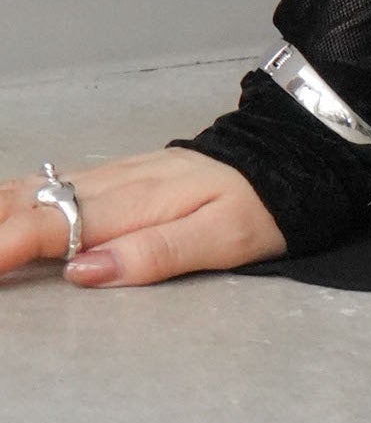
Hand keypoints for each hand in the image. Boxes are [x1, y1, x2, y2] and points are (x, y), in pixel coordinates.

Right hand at [1, 145, 285, 287]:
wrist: (291, 152)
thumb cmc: (262, 200)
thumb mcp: (224, 236)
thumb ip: (154, 253)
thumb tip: (85, 271)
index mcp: (136, 200)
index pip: (52, 224)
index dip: (4, 245)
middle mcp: (116, 181)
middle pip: (29, 203)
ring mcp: (114, 173)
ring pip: (34, 187)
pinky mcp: (117, 175)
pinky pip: (51, 182)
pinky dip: (11, 195)